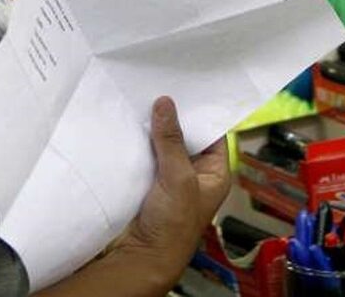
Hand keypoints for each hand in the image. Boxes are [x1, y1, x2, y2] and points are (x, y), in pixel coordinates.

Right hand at [114, 98, 229, 288]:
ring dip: (153, 128)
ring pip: (163, 144)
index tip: (187, 89)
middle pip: (185, 137)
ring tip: (143, 98)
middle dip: (173, 118)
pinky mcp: (147, 181)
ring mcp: (169, 177)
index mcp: (214, 173)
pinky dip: (139, 141)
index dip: (201, 113)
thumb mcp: (179, 177)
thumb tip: (165, 103)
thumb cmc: (174, 225)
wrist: (142, 256)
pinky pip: (145, 155)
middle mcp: (193, 173)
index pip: (213, 134)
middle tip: (160, 88)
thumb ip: (171, 140)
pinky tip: (130, 122)